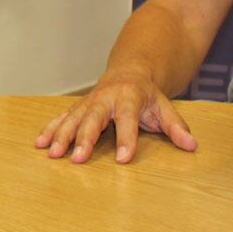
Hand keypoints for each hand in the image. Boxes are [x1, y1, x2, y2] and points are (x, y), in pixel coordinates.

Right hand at [34, 72, 197, 164]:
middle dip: (84, 139)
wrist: (128, 72)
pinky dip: (50, 130)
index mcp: (129, 98)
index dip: (127, 139)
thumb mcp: (165, 107)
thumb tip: (192, 145)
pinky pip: (61, 118)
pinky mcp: (77, 107)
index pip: (128, 119)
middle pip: (93, 119)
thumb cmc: (147, 95)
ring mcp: (88, 102)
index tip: (124, 159)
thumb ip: (176, 127)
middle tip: (78, 159)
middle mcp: (105, 99)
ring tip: (53, 154)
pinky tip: (40, 144)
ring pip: (72, 118)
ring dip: (61, 136)